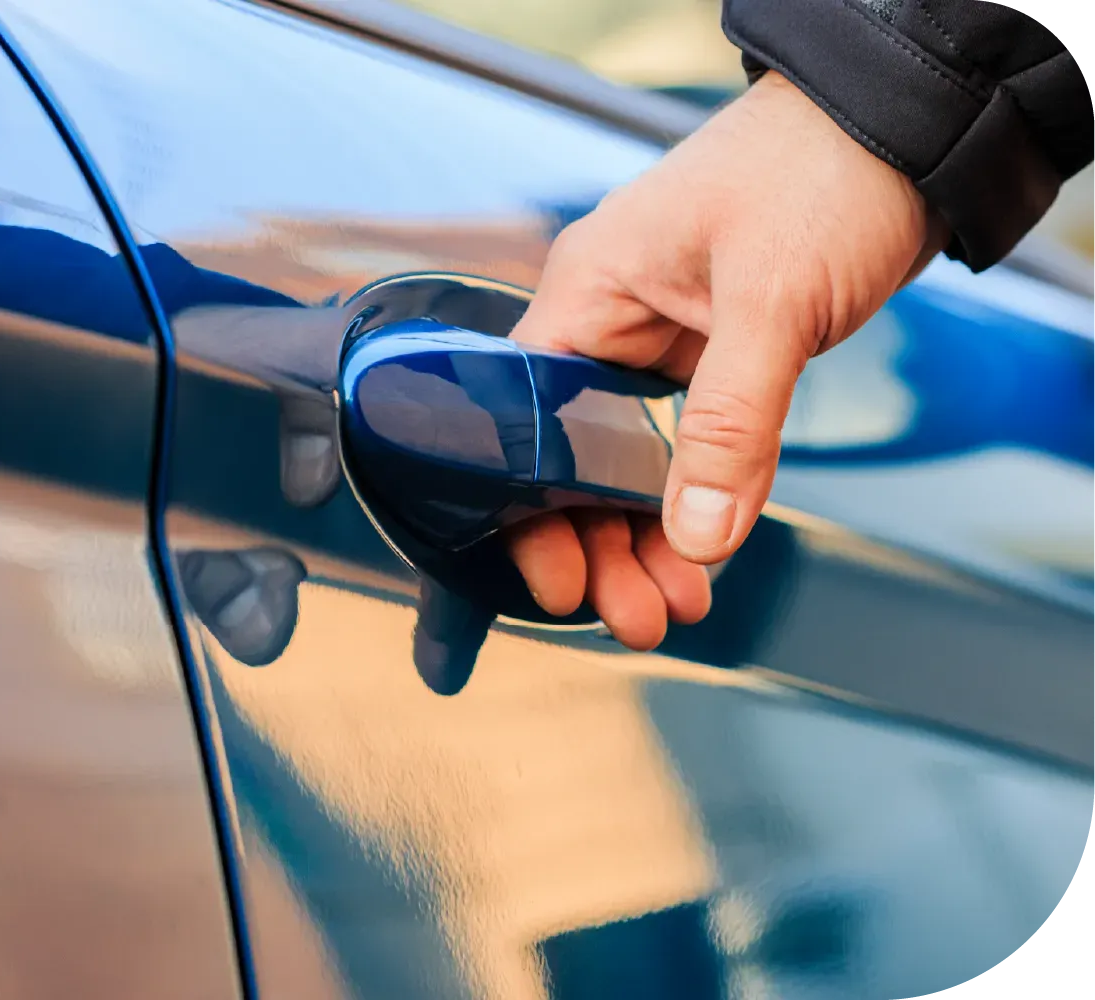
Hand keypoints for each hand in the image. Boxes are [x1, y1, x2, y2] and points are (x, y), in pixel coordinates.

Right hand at [506, 71, 947, 649]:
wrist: (904, 131)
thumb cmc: (820, 170)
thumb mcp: (771, 300)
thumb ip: (732, 421)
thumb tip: (699, 533)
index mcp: (587, 294)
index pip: (524, 421)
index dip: (533, 507)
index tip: (564, 580)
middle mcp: (610, 325)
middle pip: (574, 458)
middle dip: (599, 543)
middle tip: (634, 618)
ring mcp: (661, 345)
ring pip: (631, 463)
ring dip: (649, 538)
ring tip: (673, 606)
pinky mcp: (713, 359)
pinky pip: (689, 448)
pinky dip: (698, 503)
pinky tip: (704, 557)